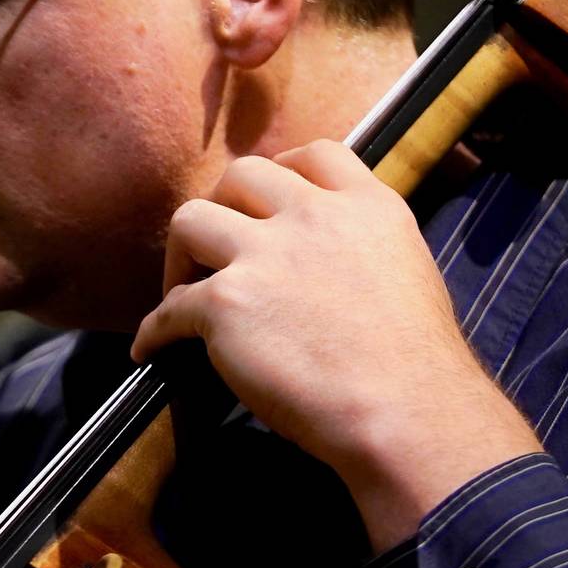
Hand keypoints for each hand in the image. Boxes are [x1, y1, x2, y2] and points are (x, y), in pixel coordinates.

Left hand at [132, 140, 541, 550]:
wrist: (406, 412)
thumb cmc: (416, 369)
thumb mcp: (409, 274)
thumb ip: (365, 251)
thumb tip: (330, 266)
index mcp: (366, 208)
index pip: (315, 155)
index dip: (283, 172)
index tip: (266, 201)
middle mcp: (313, 217)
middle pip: (242, 175)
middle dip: (223, 206)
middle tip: (218, 249)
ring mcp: (265, 256)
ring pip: (190, 220)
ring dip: (180, 256)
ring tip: (184, 291)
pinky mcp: (227, 304)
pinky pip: (168, 309)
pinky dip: (153, 332)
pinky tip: (151, 349)